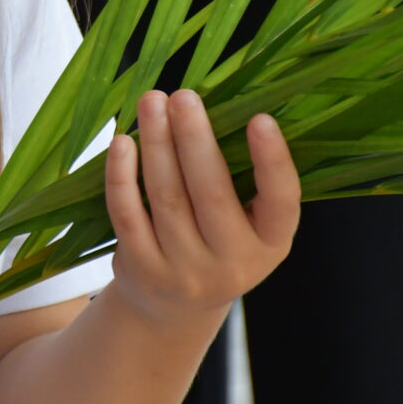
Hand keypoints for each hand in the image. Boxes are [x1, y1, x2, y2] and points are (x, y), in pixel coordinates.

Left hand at [103, 90, 300, 328]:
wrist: (173, 308)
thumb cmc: (217, 244)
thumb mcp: (248, 226)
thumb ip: (244, 180)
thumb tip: (217, 108)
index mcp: (270, 244)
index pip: (280, 203)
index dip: (273, 161)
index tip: (260, 118)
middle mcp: (232, 263)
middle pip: (212, 193)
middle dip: (195, 139)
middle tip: (183, 95)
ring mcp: (184, 270)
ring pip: (167, 197)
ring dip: (157, 144)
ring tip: (151, 101)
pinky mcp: (142, 267)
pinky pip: (128, 214)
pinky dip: (122, 175)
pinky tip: (122, 142)